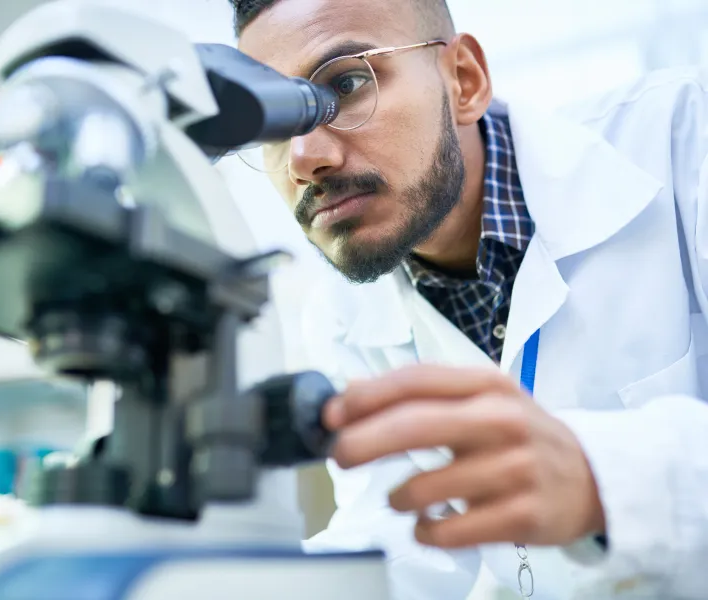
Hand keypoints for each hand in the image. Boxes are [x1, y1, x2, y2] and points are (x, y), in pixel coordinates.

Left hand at [323, 365, 605, 548]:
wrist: (593, 476)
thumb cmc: (519, 434)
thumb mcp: (479, 399)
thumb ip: (421, 394)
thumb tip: (350, 392)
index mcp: (487, 385)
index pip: (416, 381)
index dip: (366, 396)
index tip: (332, 414)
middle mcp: (502, 420)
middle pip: (415, 426)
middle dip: (363, 442)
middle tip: (339, 457)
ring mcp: (515, 469)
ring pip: (426, 487)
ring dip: (397, 497)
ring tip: (399, 497)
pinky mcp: (523, 515)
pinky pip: (449, 530)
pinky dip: (424, 530)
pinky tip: (426, 524)